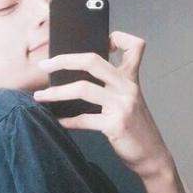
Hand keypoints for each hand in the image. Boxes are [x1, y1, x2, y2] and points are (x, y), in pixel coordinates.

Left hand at [33, 30, 172, 178]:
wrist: (152, 155)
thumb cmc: (136, 126)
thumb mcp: (130, 98)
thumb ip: (111, 84)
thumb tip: (74, 76)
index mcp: (130, 77)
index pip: (134, 46)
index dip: (119, 37)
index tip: (102, 41)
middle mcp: (127, 87)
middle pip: (93, 61)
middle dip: (64, 60)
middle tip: (44, 65)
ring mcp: (122, 104)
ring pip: (82, 88)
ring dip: (56, 92)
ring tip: (40, 97)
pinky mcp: (116, 124)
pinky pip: (84, 119)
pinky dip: (68, 120)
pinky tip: (58, 121)